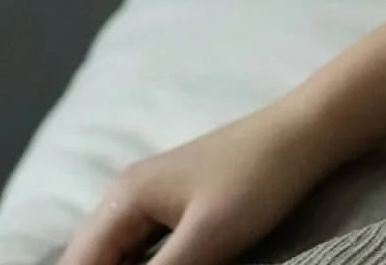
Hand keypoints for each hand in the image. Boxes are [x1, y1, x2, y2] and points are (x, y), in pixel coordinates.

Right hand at [57, 100, 342, 264]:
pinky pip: (144, 250)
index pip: (79, 264)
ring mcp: (154, 199)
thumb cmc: (258, 179)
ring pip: (119, 256)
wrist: (305, 134)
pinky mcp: (180, 207)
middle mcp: (128, 196)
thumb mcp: (207, 240)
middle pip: (94, 259)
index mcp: (124, 199)